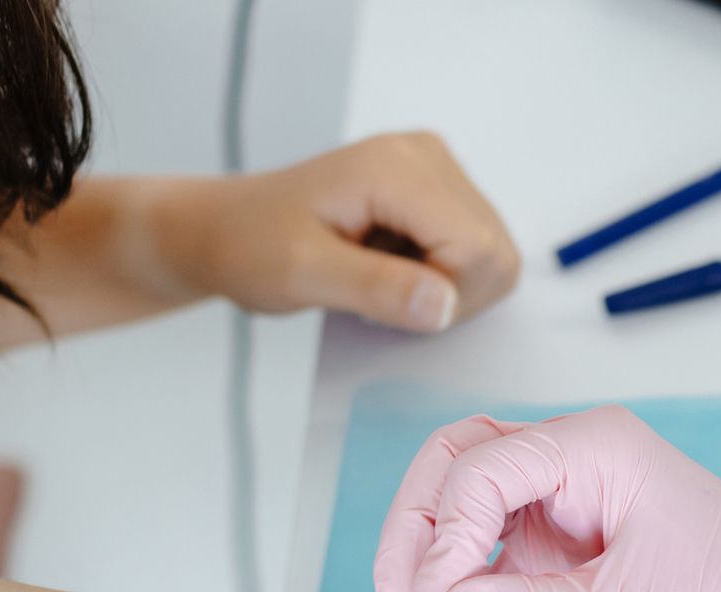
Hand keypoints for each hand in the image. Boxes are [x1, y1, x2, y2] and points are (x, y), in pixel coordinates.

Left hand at [163, 133, 517, 331]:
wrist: (227, 228)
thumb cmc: (252, 246)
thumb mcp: (303, 275)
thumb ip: (376, 288)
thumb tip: (444, 306)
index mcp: (398, 167)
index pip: (477, 249)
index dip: (444, 295)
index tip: (382, 298)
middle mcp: (428, 155)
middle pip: (494, 253)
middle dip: (448, 294)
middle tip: (381, 293)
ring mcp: (436, 168)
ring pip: (493, 256)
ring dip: (445, 287)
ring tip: (381, 275)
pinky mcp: (438, 187)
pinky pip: (477, 250)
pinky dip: (441, 275)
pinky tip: (391, 264)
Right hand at [372, 408, 720, 591]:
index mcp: (593, 448)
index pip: (479, 469)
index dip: (442, 540)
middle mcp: (572, 462)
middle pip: (454, 469)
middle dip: (418, 534)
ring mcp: (566, 504)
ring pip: (465, 514)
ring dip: (432, 567)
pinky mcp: (567, 550)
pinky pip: (495, 563)